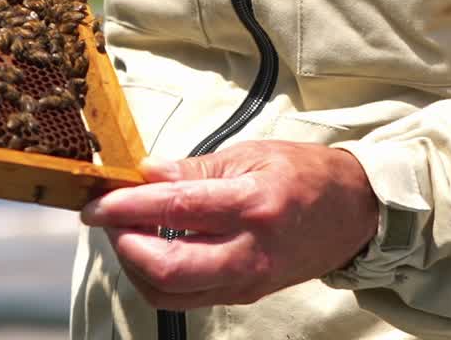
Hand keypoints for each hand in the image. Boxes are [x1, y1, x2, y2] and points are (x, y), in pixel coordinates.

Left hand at [80, 140, 378, 308]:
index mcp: (252, 203)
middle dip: (124, 243)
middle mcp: (248, 250)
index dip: (127, 206)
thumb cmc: (304, 173)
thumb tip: (147, 174)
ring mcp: (246, 281)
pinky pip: (188, 297)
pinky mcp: (245, 296)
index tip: (97, 202)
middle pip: (167, 266)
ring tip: (128, 232)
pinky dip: (159, 278)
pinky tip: (154, 249)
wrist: (353, 213)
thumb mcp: (253, 154)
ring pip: (171, 291)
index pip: (175, 206)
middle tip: (108, 219)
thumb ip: (197, 168)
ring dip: (136, 265)